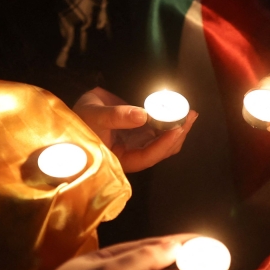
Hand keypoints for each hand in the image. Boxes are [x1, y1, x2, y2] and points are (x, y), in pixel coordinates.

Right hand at [74, 87, 196, 172]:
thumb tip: (143, 115)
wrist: (78, 111)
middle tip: (190, 115)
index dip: (163, 145)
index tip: (178, 129)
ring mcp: (138, 144)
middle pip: (161, 151)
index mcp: (120, 159)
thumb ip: (118, 116)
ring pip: (164, 142)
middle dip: (178, 135)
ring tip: (190, 113)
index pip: (147, 157)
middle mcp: (132, 154)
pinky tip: (180, 111)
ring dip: (179, 129)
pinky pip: (160, 131)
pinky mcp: (141, 133)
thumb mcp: (96, 115)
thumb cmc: (81, 118)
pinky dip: (171, 122)